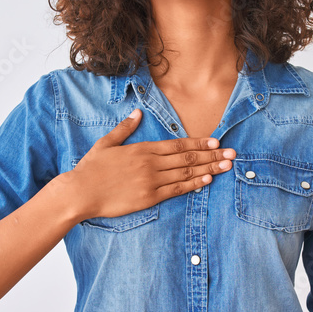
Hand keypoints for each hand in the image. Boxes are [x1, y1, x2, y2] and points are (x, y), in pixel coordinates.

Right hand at [66, 109, 235, 221]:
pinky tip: (207, 181)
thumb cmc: (91, 168)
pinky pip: (176, 190)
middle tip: (232, 153)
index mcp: (143, 149)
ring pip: (186, 174)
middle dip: (212, 155)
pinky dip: (193, 185)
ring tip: (226, 166)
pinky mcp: (148, 197)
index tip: (216, 141)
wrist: (80, 192)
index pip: (178, 145)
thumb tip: (137, 113)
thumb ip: (124, 128)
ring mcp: (151, 181)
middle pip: (188, 158)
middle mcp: (151, 163)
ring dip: (209, 169)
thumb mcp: (106, 143)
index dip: (199, 143)